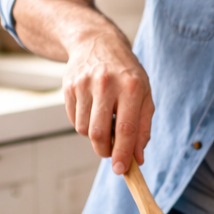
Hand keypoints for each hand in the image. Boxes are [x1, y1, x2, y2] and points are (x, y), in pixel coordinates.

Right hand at [63, 28, 153, 173]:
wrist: (97, 43)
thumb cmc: (127, 74)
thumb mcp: (144, 94)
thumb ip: (143, 127)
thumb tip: (138, 158)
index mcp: (132, 87)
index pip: (126, 128)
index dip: (124, 153)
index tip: (121, 170)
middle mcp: (106, 85)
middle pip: (100, 133)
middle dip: (105, 151)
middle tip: (110, 154)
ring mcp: (84, 85)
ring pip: (84, 129)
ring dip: (95, 136)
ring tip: (104, 121)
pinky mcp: (68, 87)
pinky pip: (73, 120)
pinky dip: (83, 123)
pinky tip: (92, 110)